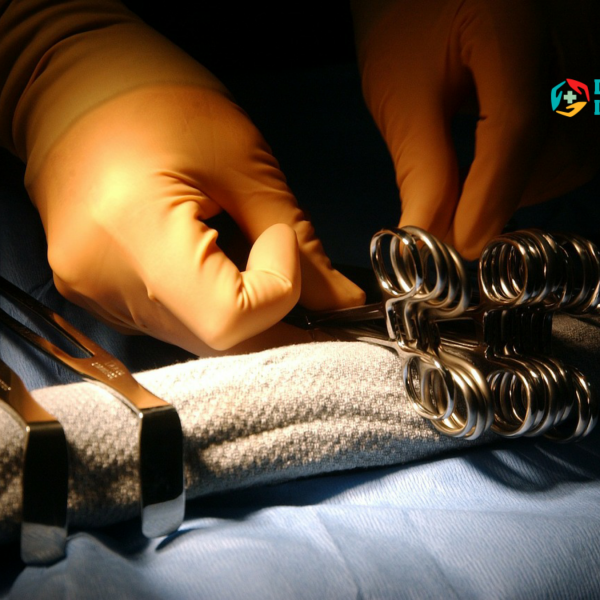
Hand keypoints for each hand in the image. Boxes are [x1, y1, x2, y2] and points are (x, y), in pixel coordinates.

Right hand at [2, 0, 364, 353]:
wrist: (79, 88)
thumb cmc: (163, 103)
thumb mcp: (244, 162)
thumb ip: (298, 241)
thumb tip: (341, 301)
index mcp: (134, 233)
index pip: (229, 319)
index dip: (277, 289)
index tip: (279, 240)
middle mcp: (101, 282)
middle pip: (215, 343)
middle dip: (272, 316)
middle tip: (296, 274)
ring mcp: (94, 295)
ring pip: (196, 340)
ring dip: (241, 312)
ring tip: (245, 254)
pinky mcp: (96, 295)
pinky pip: (171, 324)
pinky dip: (208, 306)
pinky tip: (212, 262)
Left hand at [352, 0, 599, 258]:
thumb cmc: (401, 18)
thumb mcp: (399, 91)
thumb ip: (420, 165)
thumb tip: (431, 235)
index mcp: (512, 23)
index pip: (519, 125)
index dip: (491, 196)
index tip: (462, 244)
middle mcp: (568, 26)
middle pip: (565, 143)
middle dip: (510, 195)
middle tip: (458, 216)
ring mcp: (584, 40)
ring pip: (581, 144)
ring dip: (527, 183)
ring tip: (473, 185)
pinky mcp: (583, 56)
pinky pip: (582, 128)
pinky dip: (541, 162)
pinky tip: (498, 160)